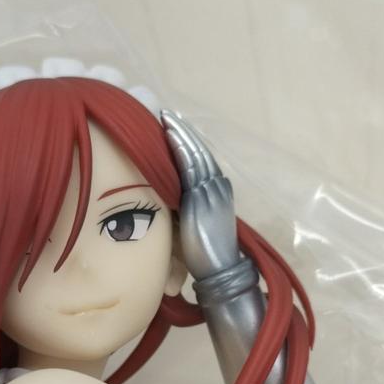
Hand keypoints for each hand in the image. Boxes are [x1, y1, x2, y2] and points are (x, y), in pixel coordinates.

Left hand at [161, 110, 239, 279]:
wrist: (220, 270)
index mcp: (216, 189)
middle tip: (164, 113)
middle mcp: (216, 185)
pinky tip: (169, 135)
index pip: (199, 158)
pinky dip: (180, 148)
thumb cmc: (206, 253)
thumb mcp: (193, 222)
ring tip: (163, 117)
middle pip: (198, 150)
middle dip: (181, 131)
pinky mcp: (202, 197)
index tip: (170, 124)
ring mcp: (211, 190)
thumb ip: (183, 206)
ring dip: (179, 134)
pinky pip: (191, 166)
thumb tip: (163, 197)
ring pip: (195, 154)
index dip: (185, 140)